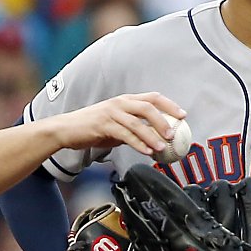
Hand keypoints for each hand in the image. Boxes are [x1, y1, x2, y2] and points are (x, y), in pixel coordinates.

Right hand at [47, 94, 185, 159]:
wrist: (67, 129)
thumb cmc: (92, 127)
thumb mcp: (116, 124)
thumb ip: (132, 128)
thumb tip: (152, 139)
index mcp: (125, 100)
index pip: (152, 98)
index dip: (169, 105)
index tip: (183, 116)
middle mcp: (120, 103)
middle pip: (148, 107)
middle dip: (164, 119)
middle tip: (174, 133)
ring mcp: (111, 113)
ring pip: (137, 122)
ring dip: (152, 135)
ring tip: (163, 147)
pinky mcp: (104, 125)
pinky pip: (125, 135)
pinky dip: (138, 144)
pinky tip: (147, 151)